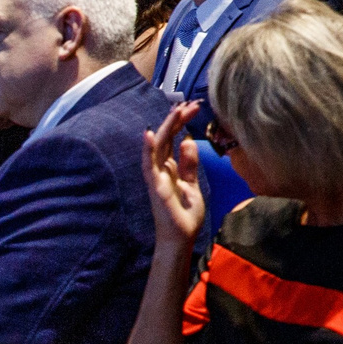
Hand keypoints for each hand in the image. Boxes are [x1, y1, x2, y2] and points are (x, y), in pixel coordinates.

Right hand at [142, 101, 206, 245]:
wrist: (180, 239)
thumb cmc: (184, 214)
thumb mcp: (192, 184)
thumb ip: (189, 164)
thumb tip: (188, 141)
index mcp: (170, 168)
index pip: (174, 138)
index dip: (181, 122)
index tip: (194, 107)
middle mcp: (160, 169)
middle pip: (166, 138)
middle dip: (177, 119)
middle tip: (191, 104)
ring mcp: (156, 177)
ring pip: (158, 146)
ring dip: (166, 127)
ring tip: (175, 110)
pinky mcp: (155, 187)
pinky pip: (149, 165)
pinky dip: (148, 149)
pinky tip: (150, 134)